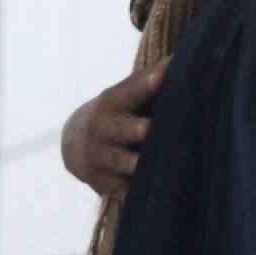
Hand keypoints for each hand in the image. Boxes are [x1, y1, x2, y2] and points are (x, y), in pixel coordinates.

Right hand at [61, 59, 167, 198]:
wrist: (73, 144)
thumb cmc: (116, 113)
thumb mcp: (123, 95)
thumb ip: (151, 78)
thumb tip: (182, 56)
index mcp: (113, 103)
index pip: (130, 91)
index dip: (146, 84)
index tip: (162, 77)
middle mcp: (104, 130)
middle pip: (122, 129)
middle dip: (136, 129)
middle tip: (148, 128)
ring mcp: (101, 159)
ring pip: (121, 163)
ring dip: (136, 165)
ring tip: (147, 165)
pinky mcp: (105, 185)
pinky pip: (122, 192)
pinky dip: (134, 195)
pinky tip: (152, 198)